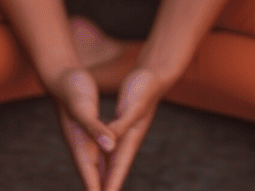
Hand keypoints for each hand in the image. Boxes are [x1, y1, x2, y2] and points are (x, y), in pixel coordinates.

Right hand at [48, 67, 117, 190]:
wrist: (59, 74)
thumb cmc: (70, 88)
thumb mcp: (84, 107)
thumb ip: (95, 128)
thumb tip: (110, 146)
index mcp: (80, 143)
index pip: (90, 177)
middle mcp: (81, 145)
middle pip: (91, 177)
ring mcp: (83, 139)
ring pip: (95, 167)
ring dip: (101, 182)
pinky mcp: (88, 130)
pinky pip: (97, 154)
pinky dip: (103, 166)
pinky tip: (107, 166)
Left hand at [100, 67, 163, 190]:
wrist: (154, 76)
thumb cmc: (144, 89)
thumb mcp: (132, 106)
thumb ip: (121, 124)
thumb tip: (110, 144)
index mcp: (130, 137)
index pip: (118, 167)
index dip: (110, 185)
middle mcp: (129, 139)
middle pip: (115, 168)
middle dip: (109, 185)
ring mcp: (127, 133)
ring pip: (113, 159)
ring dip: (107, 174)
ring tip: (100, 188)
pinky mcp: (123, 125)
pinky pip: (112, 147)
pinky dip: (106, 158)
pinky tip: (102, 159)